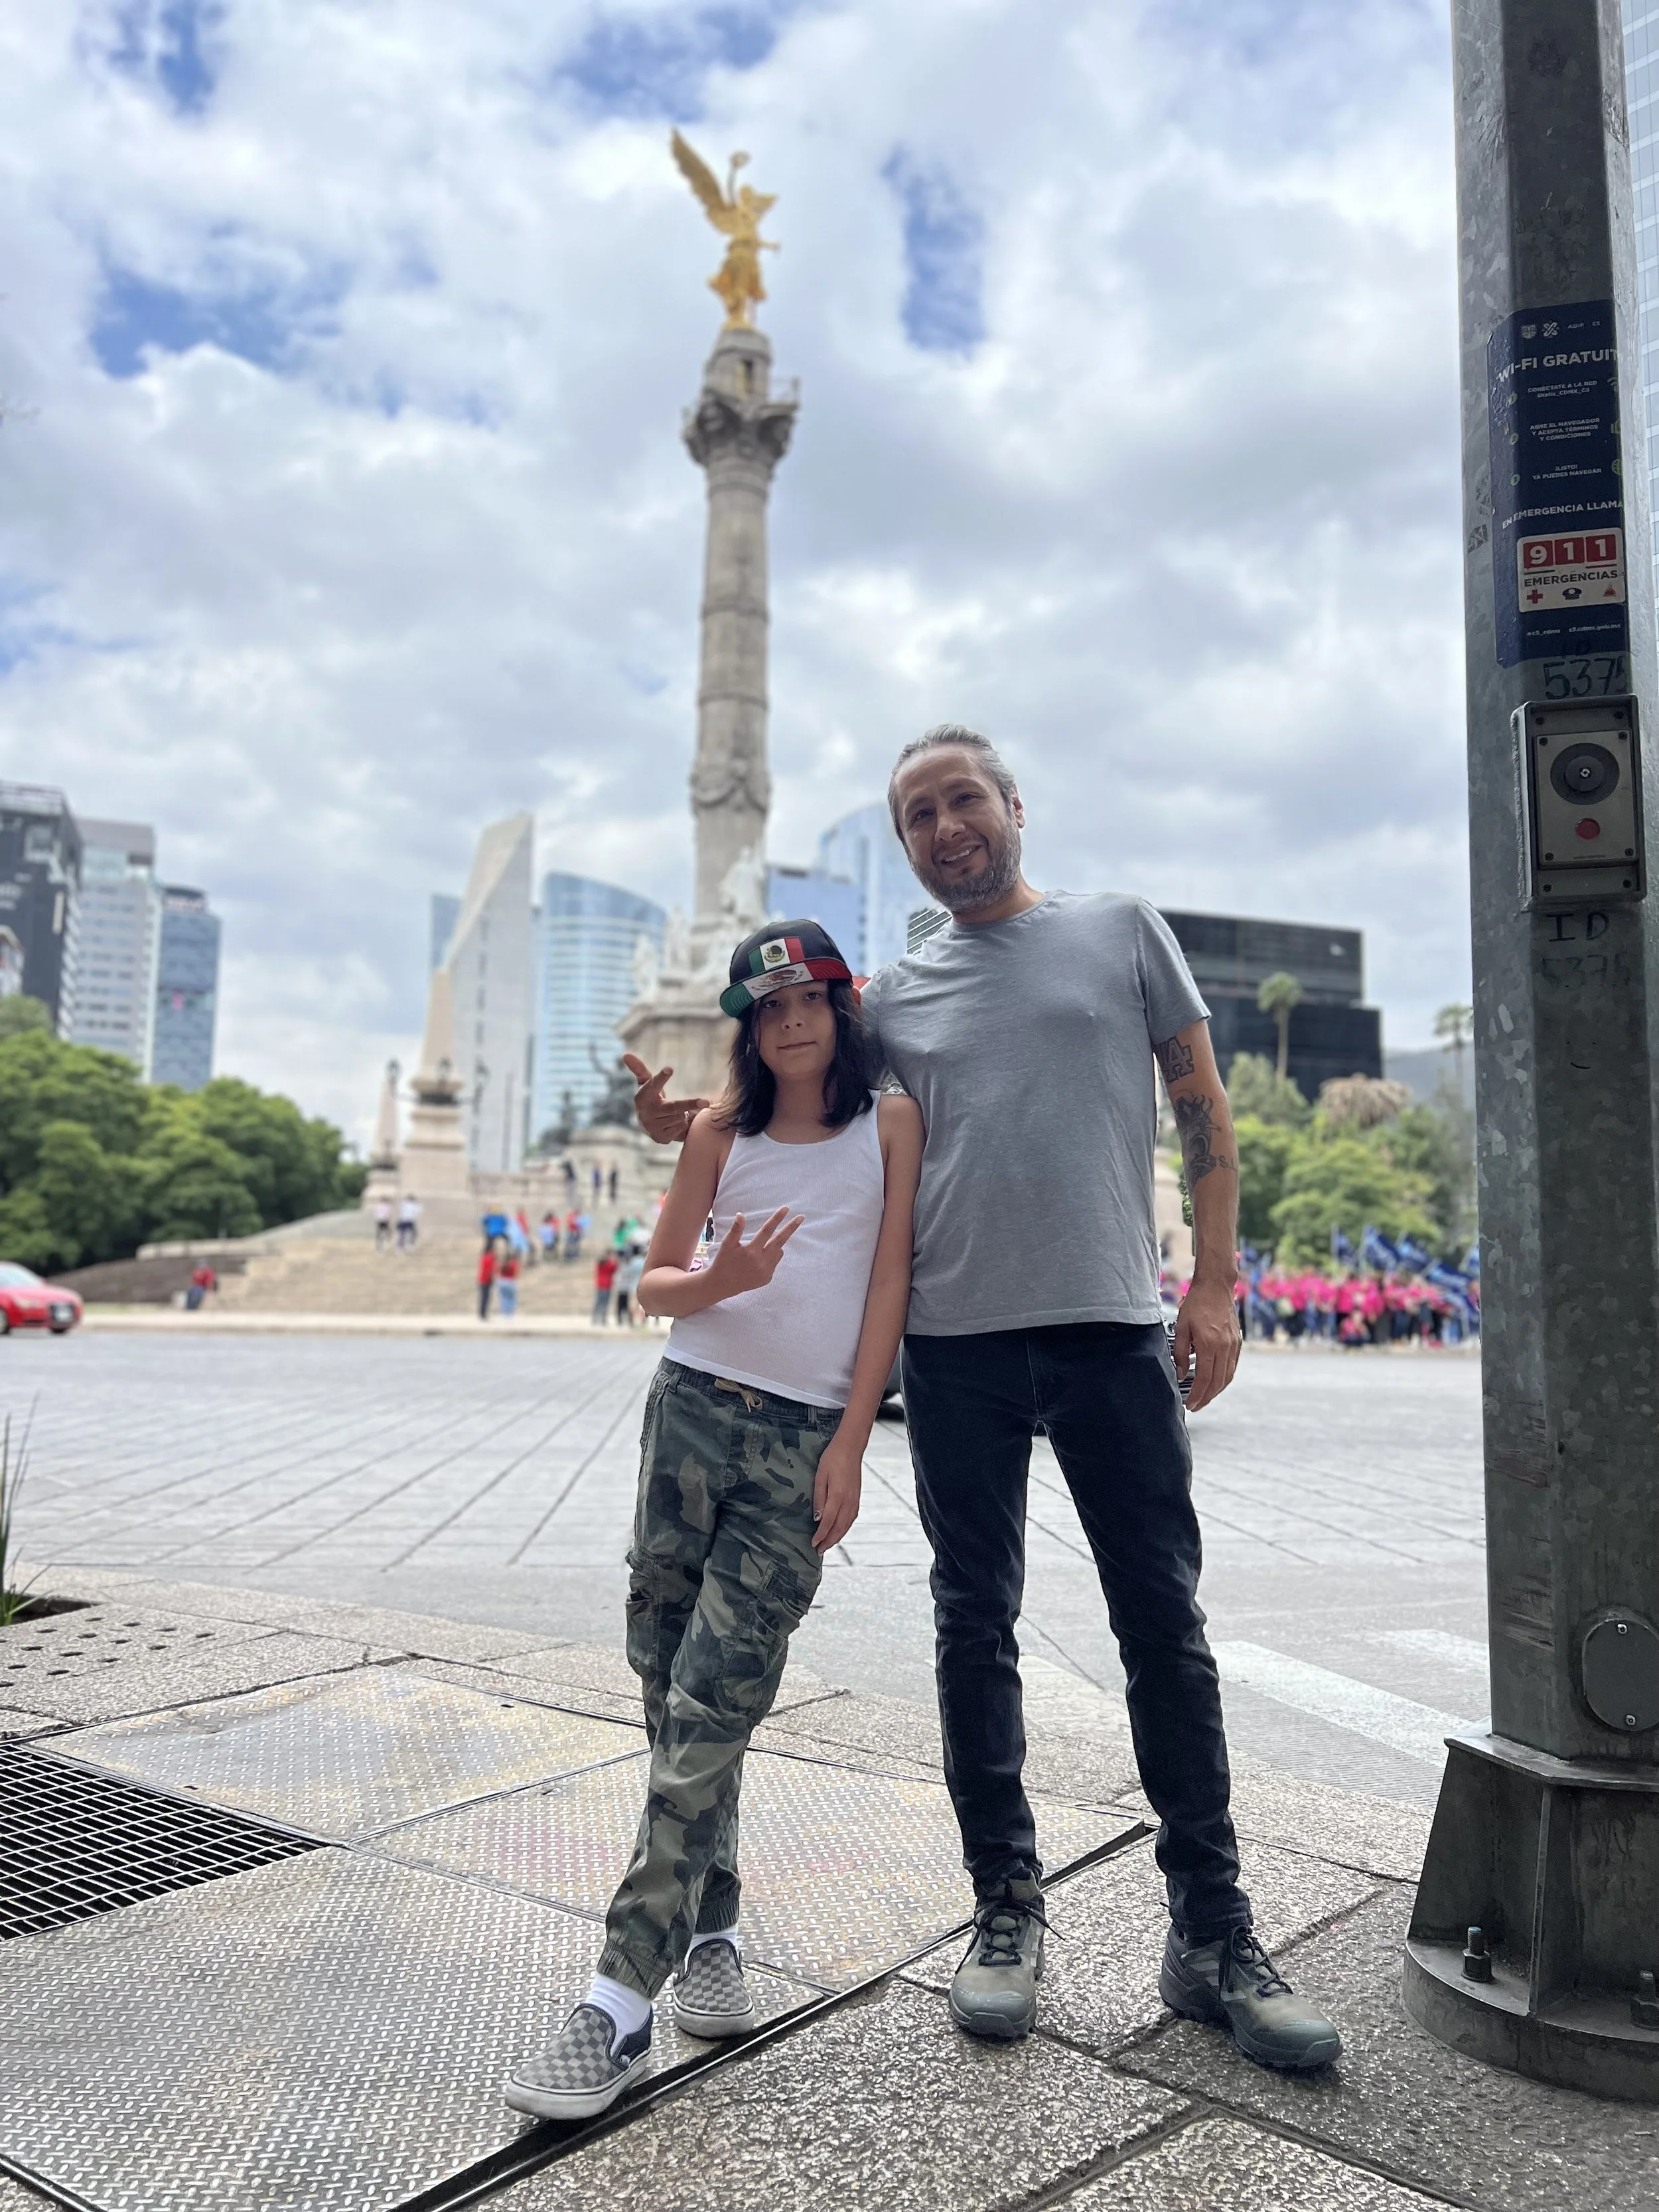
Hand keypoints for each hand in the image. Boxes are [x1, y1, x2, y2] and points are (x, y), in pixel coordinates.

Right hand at [623, 1053, 708, 1144]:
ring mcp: (652, 1127)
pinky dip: (681, 1124)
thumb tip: (625, 1054)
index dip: (661, 1077)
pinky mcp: (660, 1138)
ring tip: (674, 1112)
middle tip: (706, 1102)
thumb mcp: (645, 1083)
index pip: (653, 1084)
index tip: (670, 1068)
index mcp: (642, 1096)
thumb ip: (638, 1068)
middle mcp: (645, 1113)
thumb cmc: (650, 1097)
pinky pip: (680, 1129)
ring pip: (679, 1117)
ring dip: (682, 1114)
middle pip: (674, 1107)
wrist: (648, 1125)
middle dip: (690, 1104)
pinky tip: (672, 1123)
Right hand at [704, 1208, 802, 1300]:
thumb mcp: (727, 1244)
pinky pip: (775, 1262)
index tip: (786, 1209)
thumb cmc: (724, 1261)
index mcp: (750, 1251)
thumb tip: (741, 1214)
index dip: (776, 1219)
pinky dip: (770, 1256)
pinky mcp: (767, 1278)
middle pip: (780, 1240)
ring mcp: (766, 1272)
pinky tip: (757, 1260)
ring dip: (775, 1245)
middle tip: (801, 1217)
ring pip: (779, 1251)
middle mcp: (761, 1262)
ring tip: (761, 1246)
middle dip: (791, 1228)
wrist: (722, 1284)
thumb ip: (736, 1230)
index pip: (767, 1231)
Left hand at [812, 1434, 862, 1551]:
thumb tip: (817, 1519)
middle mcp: (848, 1501)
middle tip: (819, 1551)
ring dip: (837, 1537)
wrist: (851, 1447)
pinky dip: (845, 1529)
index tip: (813, 1544)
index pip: (828, 1522)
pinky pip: (851, 1519)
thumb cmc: (832, 1458)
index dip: (821, 1535)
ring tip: (828, 1545)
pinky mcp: (857, 1498)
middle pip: (839, 1528)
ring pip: (847, 1525)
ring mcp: (855, 1500)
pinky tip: (839, 1531)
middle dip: (829, 1541)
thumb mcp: (820, 1476)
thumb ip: (819, 1498)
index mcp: (838, 1496)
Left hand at [1174, 1275, 1241, 1412]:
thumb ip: (1179, 1353)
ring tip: (1204, 1397)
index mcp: (1209, 1344)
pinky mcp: (1237, 1342)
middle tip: (1196, 1406)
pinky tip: (1215, 1381)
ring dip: (1216, 1390)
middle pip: (1217, 1382)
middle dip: (1206, 1397)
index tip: (1190, 1404)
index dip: (1197, 1395)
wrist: (1216, 1287)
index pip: (1203, 1378)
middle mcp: (1224, 1347)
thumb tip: (1179, 1374)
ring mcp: (1233, 1345)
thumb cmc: (1196, 1304)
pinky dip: (1224, 1378)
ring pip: (1227, 1376)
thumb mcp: (1181, 1327)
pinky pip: (1232, 1366)